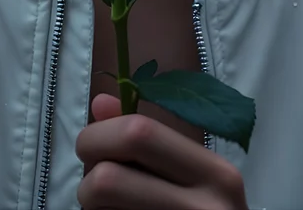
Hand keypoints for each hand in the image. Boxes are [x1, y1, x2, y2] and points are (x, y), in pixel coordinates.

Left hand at [76, 93, 248, 209]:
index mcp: (215, 173)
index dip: (99, 135)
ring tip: (112, 208)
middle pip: (108, 179)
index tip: (92, 145)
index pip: (138, 134)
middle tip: (94, 185)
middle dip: (87, 177)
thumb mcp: (194, 173)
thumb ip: (149, 136)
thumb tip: (100, 103)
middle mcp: (205, 209)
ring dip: (93, 208)